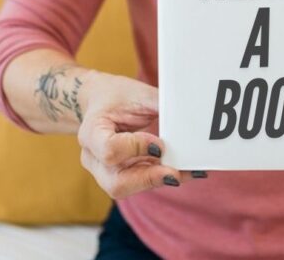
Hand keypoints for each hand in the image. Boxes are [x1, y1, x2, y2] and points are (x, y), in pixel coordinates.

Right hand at [77, 72, 204, 198]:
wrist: (99, 102)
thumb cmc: (116, 96)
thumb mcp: (138, 93)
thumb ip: (162, 105)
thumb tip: (192, 114)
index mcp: (91, 131)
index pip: (110, 150)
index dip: (137, 149)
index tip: (159, 144)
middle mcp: (92, 157)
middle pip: (116, 182)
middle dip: (149, 179)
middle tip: (178, 174)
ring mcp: (102, 171)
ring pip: (126, 189)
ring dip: (158, 181)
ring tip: (187, 171)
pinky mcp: (116, 176)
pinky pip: (137, 184)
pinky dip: (160, 178)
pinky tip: (182, 171)